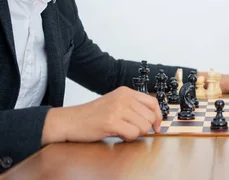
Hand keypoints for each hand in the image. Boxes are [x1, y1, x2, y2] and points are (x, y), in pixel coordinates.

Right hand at [41, 86, 161, 144]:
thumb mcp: (115, 102)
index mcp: (126, 91)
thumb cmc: (93, 115)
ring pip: (143, 126)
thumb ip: (132, 106)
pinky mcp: (111, 122)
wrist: (70, 120)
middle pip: (150, 116)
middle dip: (144, 128)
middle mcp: (123, 98)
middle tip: (132, 130)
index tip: (156, 126)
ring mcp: (117, 109)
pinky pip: (133, 134)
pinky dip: (128, 138)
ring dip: (135, 133)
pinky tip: (118, 135)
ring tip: (123, 131)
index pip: (153, 102)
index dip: (157, 116)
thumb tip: (153, 118)